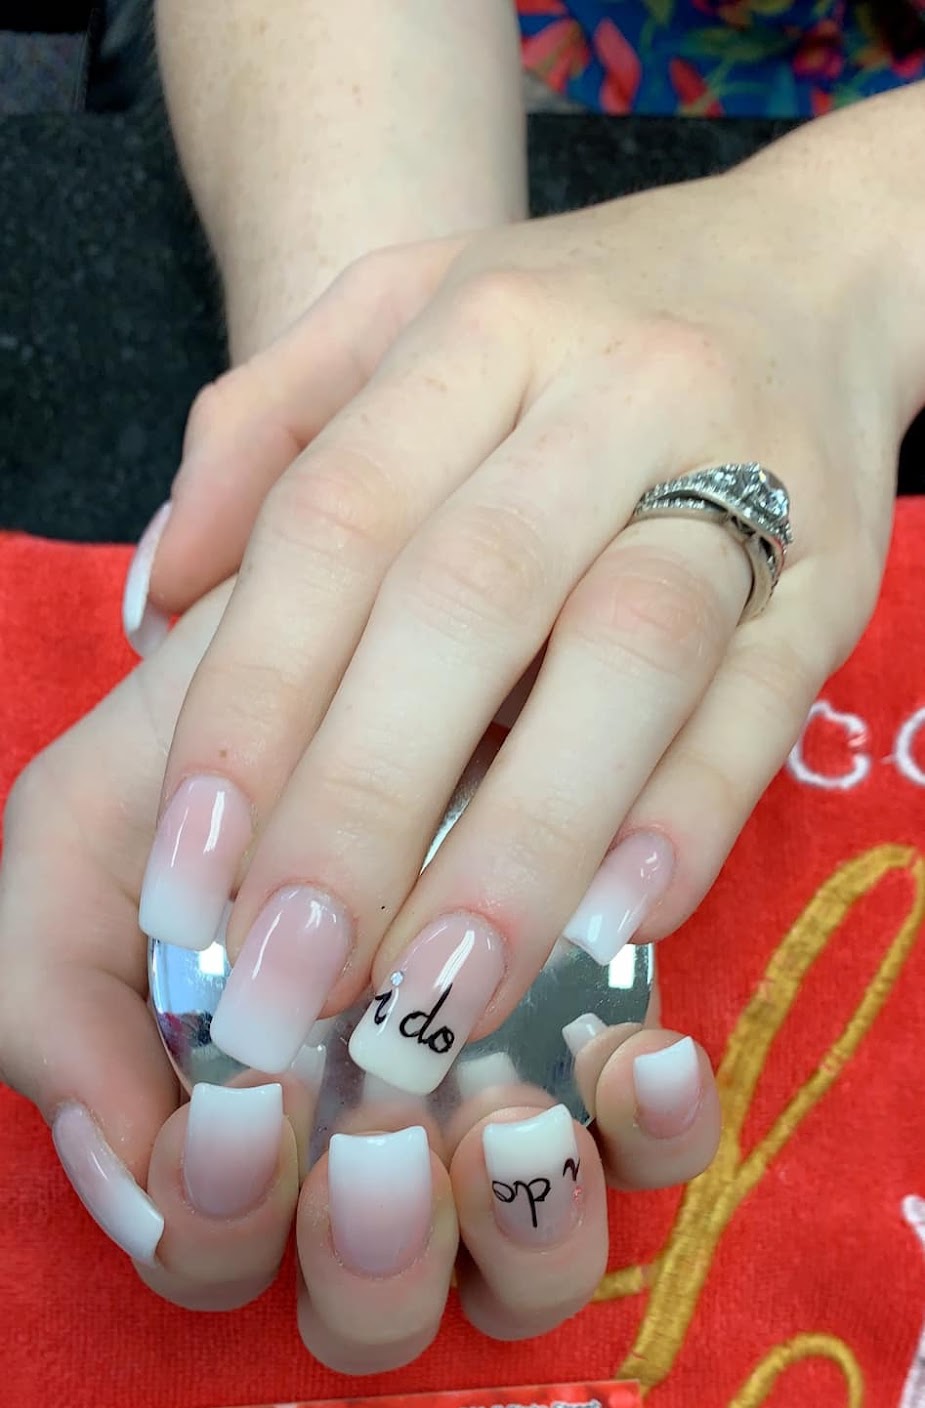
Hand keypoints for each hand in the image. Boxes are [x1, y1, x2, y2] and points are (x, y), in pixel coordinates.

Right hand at [0, 595, 718, 1367]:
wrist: (353, 625)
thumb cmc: (206, 753)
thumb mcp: (82, 844)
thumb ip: (60, 1010)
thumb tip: (136, 1189)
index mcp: (227, 1136)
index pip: (219, 1262)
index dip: (224, 1226)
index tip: (243, 1112)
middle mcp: (359, 1160)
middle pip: (375, 1313)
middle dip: (373, 1261)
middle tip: (379, 1154)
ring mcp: (495, 1123)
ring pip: (532, 1273)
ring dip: (521, 1226)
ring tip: (514, 1121)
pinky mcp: (614, 1058)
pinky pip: (660, 1152)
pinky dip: (656, 1128)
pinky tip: (642, 1052)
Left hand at [128, 112, 907, 1111]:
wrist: (816, 268)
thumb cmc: (577, 328)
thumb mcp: (403, 313)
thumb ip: (266, 429)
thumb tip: (161, 595)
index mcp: (473, 331)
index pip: (337, 522)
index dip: (252, 706)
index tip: (188, 876)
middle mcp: (606, 394)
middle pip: (467, 602)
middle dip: (363, 806)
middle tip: (283, 983)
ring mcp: (740, 480)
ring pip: (627, 657)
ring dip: (523, 840)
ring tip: (435, 997)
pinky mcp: (834, 579)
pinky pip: (761, 704)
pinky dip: (686, 817)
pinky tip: (612, 927)